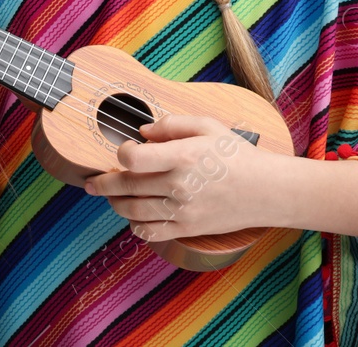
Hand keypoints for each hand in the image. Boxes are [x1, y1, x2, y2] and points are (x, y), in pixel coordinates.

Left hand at [81, 114, 272, 241]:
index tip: (123, 151)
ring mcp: (182, 211)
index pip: (133, 158)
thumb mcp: (207, 125)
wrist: (267, 191)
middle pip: (126, 186)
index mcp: (182, 156)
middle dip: (102, 184)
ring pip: (133, 211)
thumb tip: (142, 131)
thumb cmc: (236, 155)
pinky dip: (135, 227)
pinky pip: (151, 233)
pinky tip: (132, 218)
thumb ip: (171, 124)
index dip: (121, 153)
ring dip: (115, 204)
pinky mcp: (188, 229)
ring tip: (110, 197)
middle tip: (91, 183)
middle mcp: (179, 185)